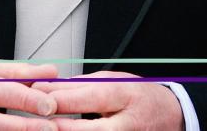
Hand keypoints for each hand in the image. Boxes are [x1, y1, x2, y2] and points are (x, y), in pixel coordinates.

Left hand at [32, 71, 183, 129]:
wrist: (170, 118)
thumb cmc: (140, 98)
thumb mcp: (117, 81)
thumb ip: (84, 86)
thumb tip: (51, 87)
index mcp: (127, 96)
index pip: (91, 96)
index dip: (62, 97)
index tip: (37, 94)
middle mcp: (126, 124)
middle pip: (88, 129)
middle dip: (59, 125)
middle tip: (36, 119)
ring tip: (45, 128)